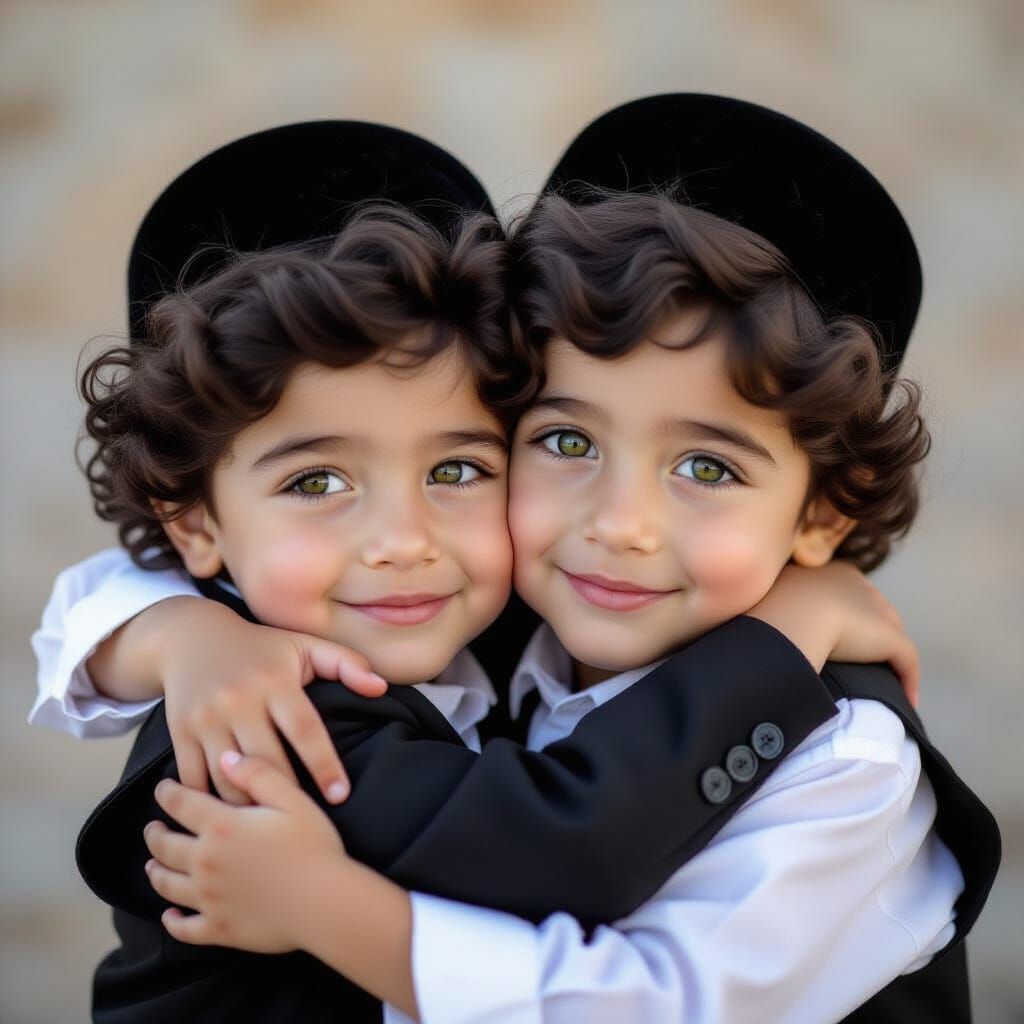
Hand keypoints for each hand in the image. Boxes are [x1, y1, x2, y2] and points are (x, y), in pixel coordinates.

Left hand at [146, 752, 347, 952]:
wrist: (324, 902)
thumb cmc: (313, 846)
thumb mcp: (293, 799)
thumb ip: (258, 774)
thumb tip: (227, 758)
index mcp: (222, 826)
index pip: (181, 804)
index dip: (168, 793)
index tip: (162, 789)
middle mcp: (206, 862)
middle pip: (166, 847)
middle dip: (155, 835)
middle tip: (153, 829)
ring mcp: (208, 899)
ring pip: (168, 885)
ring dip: (156, 873)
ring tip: (152, 866)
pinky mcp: (218, 928)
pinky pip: (184, 929)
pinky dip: (172, 922)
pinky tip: (170, 916)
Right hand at [152, 597, 385, 803]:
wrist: (191, 637)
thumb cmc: (261, 647)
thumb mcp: (304, 646)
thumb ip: (346, 664)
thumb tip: (381, 688)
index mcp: (275, 681)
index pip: (306, 730)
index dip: (325, 765)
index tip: (341, 795)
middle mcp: (239, 700)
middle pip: (268, 762)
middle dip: (288, 796)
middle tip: (307, 821)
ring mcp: (206, 718)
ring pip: (230, 779)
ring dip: (250, 806)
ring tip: (270, 826)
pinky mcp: (179, 733)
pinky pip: (195, 780)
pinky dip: (211, 802)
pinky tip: (230, 818)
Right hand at [748, 562, 919, 705]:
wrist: (786, 617)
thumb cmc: (764, 607)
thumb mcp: (763, 596)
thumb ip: (772, 603)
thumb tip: (757, 621)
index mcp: (828, 569)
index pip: (845, 592)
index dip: (840, 615)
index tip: (827, 637)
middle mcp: (857, 584)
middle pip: (872, 611)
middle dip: (867, 635)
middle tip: (851, 663)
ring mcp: (875, 610)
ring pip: (888, 636)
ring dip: (885, 659)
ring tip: (873, 683)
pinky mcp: (889, 637)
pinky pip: (905, 661)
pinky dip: (907, 681)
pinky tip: (904, 700)